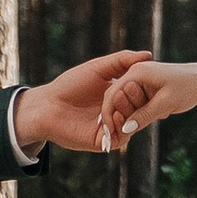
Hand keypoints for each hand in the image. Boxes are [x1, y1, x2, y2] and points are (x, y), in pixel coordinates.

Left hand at [12, 48, 151, 156]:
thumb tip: (149, 55)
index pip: (142, 94)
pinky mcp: (103, 142)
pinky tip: (113, 114)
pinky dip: (121, 125)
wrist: (47, 105)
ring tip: (118, 100)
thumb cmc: (70, 84)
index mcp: (120, 96)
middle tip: (129, 89)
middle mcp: (118, 113)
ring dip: (129, 112)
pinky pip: (121, 137)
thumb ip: (122, 61)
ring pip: (133, 124)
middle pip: (141, 110)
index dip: (144, 87)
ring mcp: (112, 129)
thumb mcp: (98, 68)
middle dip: (137, 99)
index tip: (144, 77)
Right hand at [96, 60, 196, 148]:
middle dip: (124, 115)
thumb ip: (144, 116)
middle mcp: (136, 74)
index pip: (112, 94)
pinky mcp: (147, 88)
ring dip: (137, 115)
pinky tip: (162, 113)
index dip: (109, 114)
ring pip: (128, 103)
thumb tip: (124, 129)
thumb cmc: (188, 87)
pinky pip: (137, 104)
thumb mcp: (166, 103)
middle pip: (118, 99)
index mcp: (137, 72)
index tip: (110, 133)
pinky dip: (144, 113)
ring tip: (160, 115)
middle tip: (133, 130)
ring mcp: (141, 81)